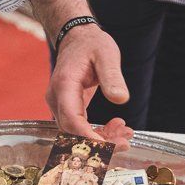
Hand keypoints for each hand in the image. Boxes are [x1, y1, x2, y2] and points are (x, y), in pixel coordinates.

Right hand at [29, 0, 132, 150]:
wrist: (78, 38)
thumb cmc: (91, 44)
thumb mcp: (106, 54)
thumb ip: (112, 76)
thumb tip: (120, 99)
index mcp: (64, 85)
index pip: (71, 119)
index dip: (88, 137)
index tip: (109, 146)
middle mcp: (57, 98)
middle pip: (73, 132)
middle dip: (100, 143)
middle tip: (125, 142)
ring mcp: (60, 105)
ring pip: (77, 133)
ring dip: (101, 139)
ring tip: (126, 133)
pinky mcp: (68, 108)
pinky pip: (80, 127)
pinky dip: (98, 132)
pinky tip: (117, 127)